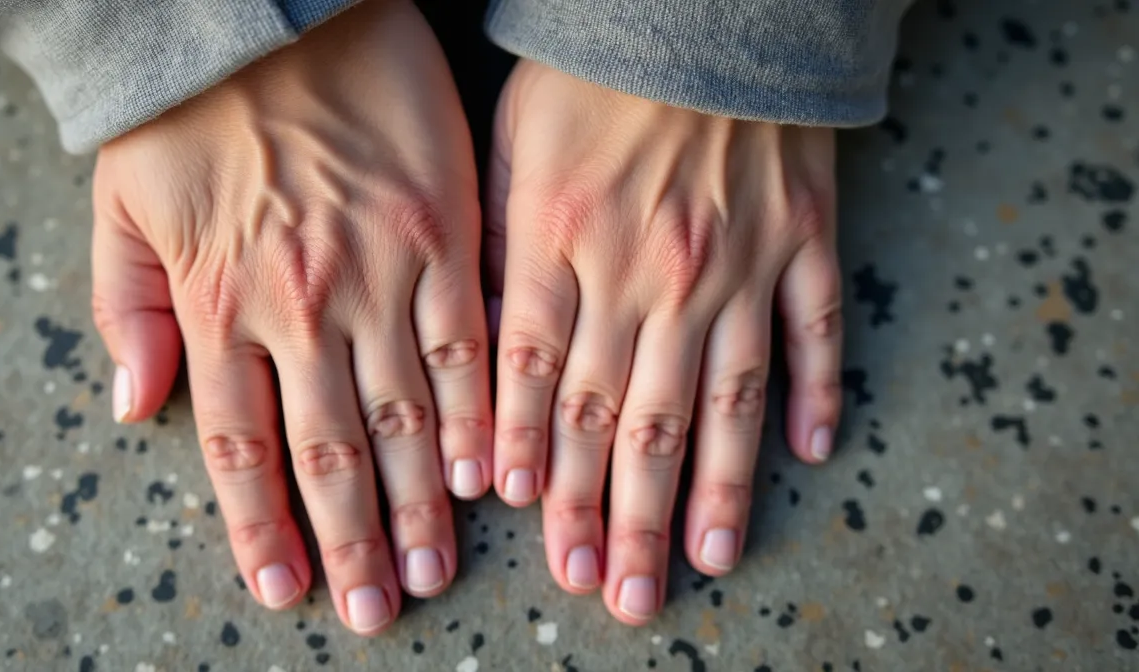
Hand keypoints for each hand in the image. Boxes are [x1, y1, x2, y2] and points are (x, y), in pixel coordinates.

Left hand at [90, 0, 491, 634]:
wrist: (275, 4)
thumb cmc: (190, 103)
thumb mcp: (119, 202)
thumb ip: (126, 307)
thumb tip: (135, 404)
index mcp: (219, 302)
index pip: (240, 445)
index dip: (262, 525)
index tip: (285, 587)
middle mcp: (300, 306)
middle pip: (330, 450)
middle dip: (351, 540)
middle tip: (379, 605)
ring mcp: (378, 272)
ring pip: (402, 414)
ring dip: (416, 502)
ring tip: (432, 566)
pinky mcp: (442, 233)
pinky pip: (465, 342)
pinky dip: (473, 412)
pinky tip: (482, 470)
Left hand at [486, 60, 841, 623]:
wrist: (701, 0)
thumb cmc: (590, 71)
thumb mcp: (508, 147)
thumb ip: (495, 255)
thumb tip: (483, 360)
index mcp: (560, 241)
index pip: (537, 380)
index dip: (534, 462)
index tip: (536, 530)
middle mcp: (647, 268)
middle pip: (625, 417)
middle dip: (614, 513)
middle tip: (611, 588)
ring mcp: (734, 260)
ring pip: (718, 402)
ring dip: (708, 491)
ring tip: (700, 564)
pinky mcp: (804, 238)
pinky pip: (814, 330)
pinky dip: (815, 394)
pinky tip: (808, 456)